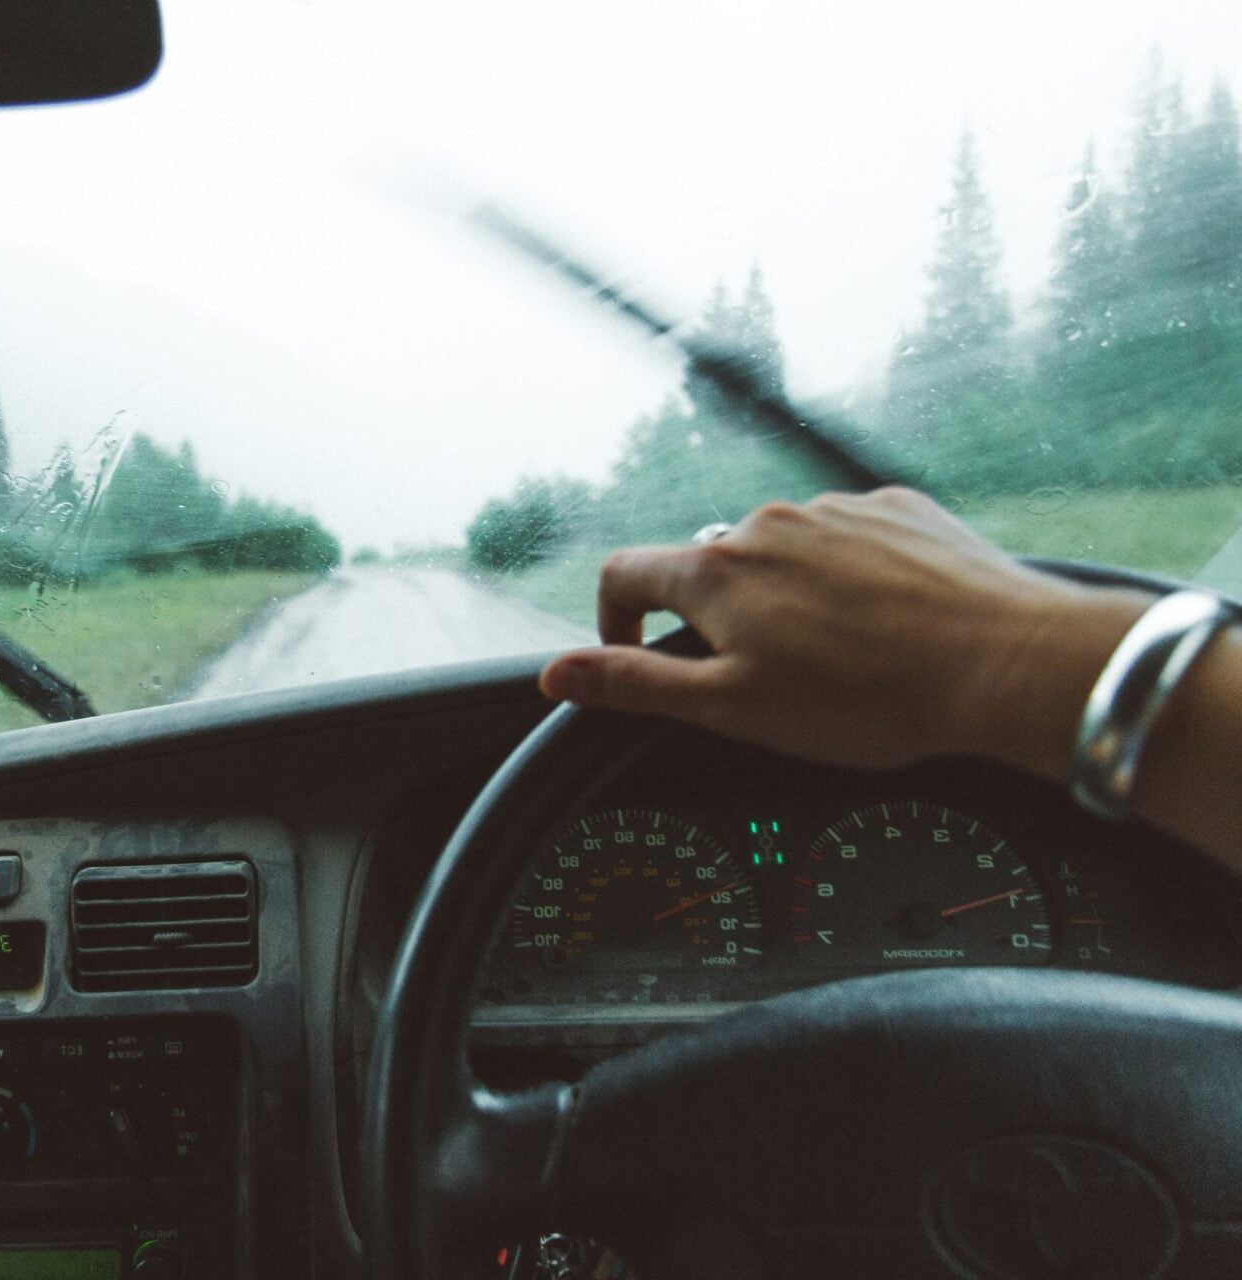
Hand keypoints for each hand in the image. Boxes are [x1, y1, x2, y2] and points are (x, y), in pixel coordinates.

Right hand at [538, 488, 1147, 774]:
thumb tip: (553, 675)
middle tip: (767, 680)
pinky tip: (885, 622)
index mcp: (716, 572)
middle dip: (720, 618)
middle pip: (710, 565)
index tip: (639, 659)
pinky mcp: (897, 508)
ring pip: (782, 551)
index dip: (615, 623)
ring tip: (841, 656)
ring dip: (788, 595)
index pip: (624, 575)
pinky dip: (848, 575)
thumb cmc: (868, 699)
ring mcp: (835, 508)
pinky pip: (847, 537)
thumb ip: (635, 685)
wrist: (1005, 662)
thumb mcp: (732, 709)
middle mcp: (766, 522)